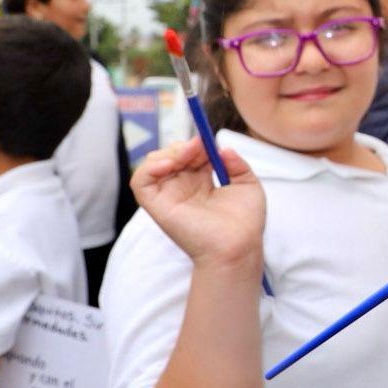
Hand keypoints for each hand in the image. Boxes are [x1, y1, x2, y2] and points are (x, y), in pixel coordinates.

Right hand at [132, 137, 265, 271]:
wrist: (238, 246)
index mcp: (201, 182)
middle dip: (184, 146)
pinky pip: (140, 181)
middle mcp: (183, 187)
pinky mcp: (157, 206)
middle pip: (171, 154)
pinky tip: (170, 165)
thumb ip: (237, 163)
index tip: (208, 141)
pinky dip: (149, 167)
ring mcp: (169, 196)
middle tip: (200, 148)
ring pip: (153, 163)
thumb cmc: (246, 222)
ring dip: (169, 152)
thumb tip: (222, 148)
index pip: (190, 153)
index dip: (197, 144)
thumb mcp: (248, 185)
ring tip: (187, 155)